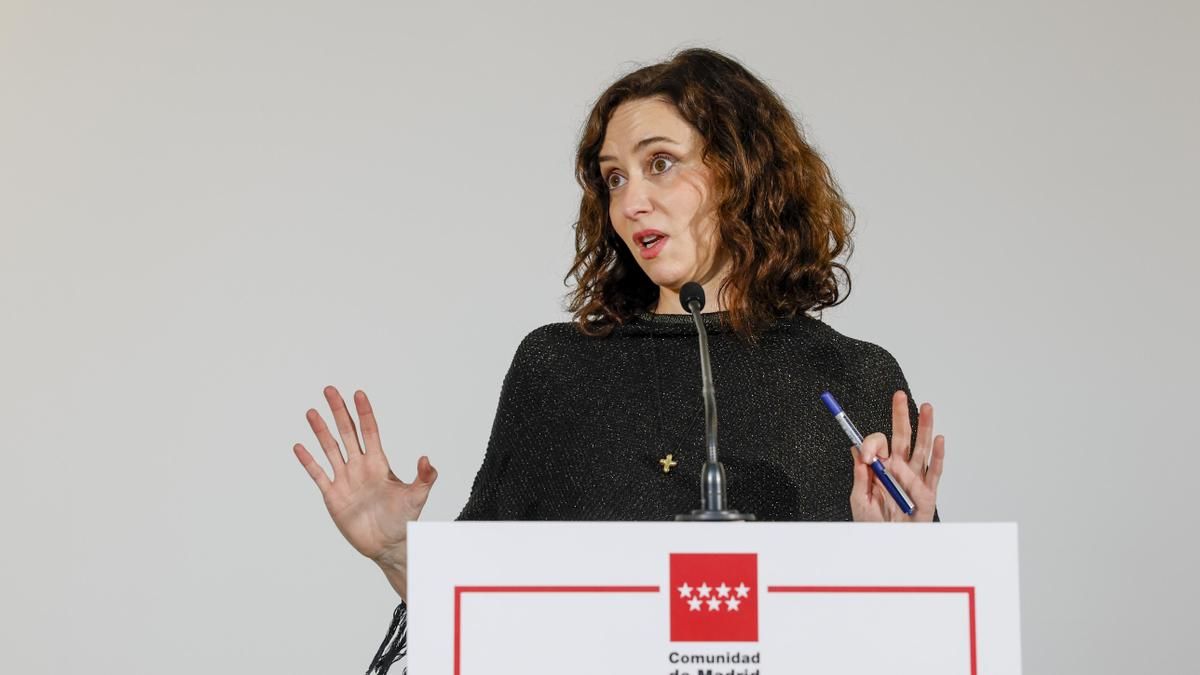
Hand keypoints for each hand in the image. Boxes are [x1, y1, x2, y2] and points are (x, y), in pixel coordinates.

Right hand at [293, 386, 436, 595]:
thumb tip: (426, 459)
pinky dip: (308, 461)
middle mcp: (360, 467)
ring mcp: (345, 480)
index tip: (358, 393)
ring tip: (312, 412)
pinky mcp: (333, 496)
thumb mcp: (417, 497)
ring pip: (330, 449)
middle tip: (330, 390)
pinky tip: (299, 447)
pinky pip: (318, 474)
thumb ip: (423, 478)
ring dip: (321, 431)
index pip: (369, 431)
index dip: (364, 413)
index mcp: (378, 463)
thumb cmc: (403, 519)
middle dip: (339, 411)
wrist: (388, 544)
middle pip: (347, 433)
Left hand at [850, 390, 943, 521]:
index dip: (872, 445)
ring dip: (924, 427)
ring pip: (921, 448)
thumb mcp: (860, 500)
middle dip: (900, 415)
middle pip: (901, 437)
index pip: (878, 445)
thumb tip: (856, 450)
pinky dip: (938, 455)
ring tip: (926, 408)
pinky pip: (935, 471)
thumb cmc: (874, 525)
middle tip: (899, 395)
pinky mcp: (928, 492)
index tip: (867, 456)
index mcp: (880, 468)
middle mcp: (899, 469)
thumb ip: (860, 476)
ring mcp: (915, 478)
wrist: (889, 544)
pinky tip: (939, 439)